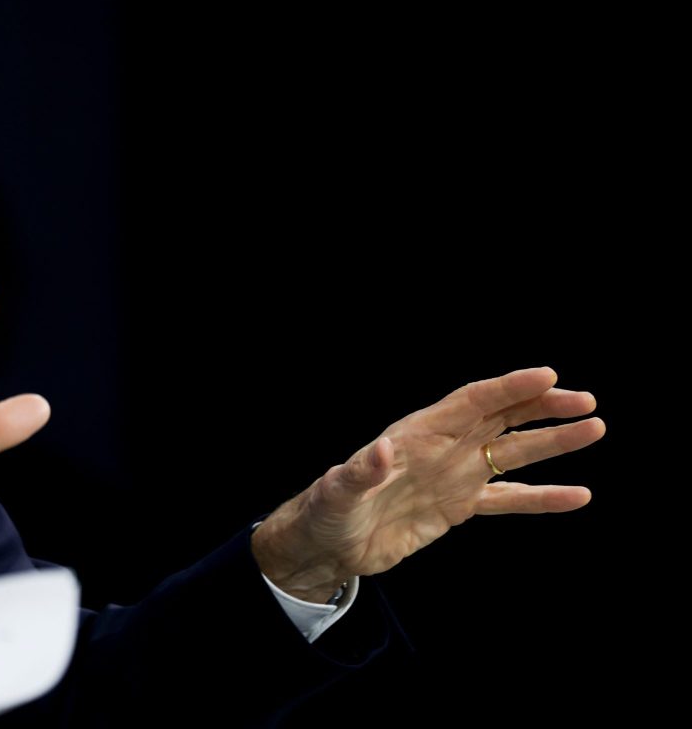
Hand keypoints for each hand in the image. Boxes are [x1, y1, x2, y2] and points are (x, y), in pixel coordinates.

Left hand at [250, 366, 605, 601]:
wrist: (328, 546)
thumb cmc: (327, 511)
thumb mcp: (338, 492)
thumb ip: (361, 471)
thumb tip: (382, 450)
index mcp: (417, 435)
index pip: (471, 402)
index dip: (508, 387)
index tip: (548, 375)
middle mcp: (442, 448)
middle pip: (501, 417)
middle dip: (542, 406)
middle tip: (585, 401)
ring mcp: (454, 476)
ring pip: (512, 452)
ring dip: (552, 442)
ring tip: (594, 429)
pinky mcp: (458, 507)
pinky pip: (509, 499)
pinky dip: (543, 497)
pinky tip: (579, 495)